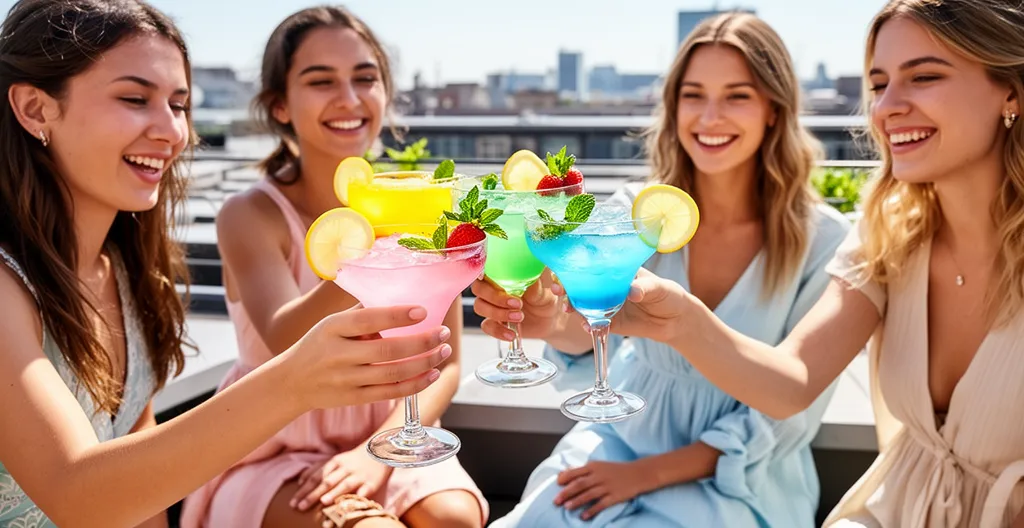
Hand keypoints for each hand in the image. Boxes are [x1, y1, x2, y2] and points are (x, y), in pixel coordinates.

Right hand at [280, 304, 451, 411]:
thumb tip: (401, 299)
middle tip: (443, 333)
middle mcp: (339, 354)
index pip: (368, 320)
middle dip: (422, 342)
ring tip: (444, 351)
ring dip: (424, 363)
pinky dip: (415, 384)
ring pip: (393, 373)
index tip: (423, 311)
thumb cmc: (320, 345)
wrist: (291, 381)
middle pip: (387, 350)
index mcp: (333, 328)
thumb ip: (362, 314)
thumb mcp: (331, 324)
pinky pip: (390, 392)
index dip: (397, 316)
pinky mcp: (354, 399)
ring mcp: (346, 379)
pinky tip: (432, 374)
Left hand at [289, 448, 391, 510]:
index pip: (316, 477)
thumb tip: (299, 481)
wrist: (380, 450)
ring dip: (334, 493)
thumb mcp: (335, 460)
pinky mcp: (372, 483)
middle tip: (300, 507)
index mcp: (335, 462)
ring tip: (323, 502)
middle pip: (327, 482)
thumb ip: (318, 469)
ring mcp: (359, 476)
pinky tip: (352, 504)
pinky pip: (365, 491)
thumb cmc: (353, 460)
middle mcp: (345, 469)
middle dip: (313, 495)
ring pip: (345, 484)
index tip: (293, 503)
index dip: (304, 490)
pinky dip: (358, 497)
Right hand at [471, 270, 562, 339]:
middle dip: (494, 297)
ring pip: (479, 306)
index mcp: (504, 273)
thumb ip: (537, 288)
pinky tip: (511, 334)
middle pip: (478, 288)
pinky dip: (497, 331)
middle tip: (517, 303)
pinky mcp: (494, 321)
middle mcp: (494, 287)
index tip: (500, 282)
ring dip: (497, 313)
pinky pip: (486, 326)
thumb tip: (531, 282)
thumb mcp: (546, 292)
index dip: (486, 273)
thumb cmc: (547, 298)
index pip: (485, 267)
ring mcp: (492, 305)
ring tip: (520, 317)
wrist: (551, 320)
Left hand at [554, 460, 652, 520]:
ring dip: (577, 501)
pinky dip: (592, 510)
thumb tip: (563, 474)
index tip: (557, 484)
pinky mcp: (615, 496)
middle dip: (567, 492)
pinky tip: (584, 516)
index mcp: (594, 466)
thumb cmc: (615, 470)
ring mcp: (608, 486)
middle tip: (556, 501)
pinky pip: (602, 504)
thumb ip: (582, 470)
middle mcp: (600, 475)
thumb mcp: (598, 466)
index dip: (565, 478)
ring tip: (567, 507)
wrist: (638, 473)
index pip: (576, 472)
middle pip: (580, 484)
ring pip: (589, 494)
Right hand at [555, 268, 694, 343]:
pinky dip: (588, 324)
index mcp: (616, 270)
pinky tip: (589, 327)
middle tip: (559, 290)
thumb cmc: (669, 295)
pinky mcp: (609, 322)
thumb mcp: (660, 288)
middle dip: (566, 286)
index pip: (592, 264)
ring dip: (572, 306)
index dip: (575, 265)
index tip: (563, 268)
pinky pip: (593, 322)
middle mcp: (607, 286)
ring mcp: (606, 304)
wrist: (675, 321)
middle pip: (580, 284)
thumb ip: (645, 288)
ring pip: (582, 304)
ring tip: (569, 309)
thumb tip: (632, 292)